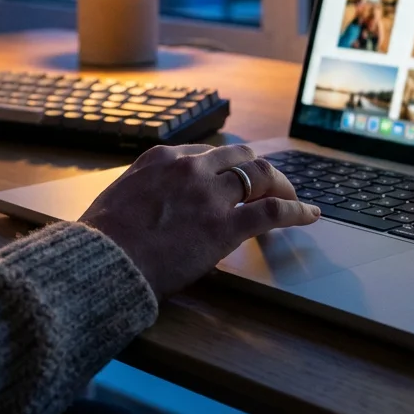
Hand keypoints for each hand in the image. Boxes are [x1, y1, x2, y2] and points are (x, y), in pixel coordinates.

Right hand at [80, 144, 320, 298]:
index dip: (227, 166)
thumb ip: (145, 188)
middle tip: (269, 185)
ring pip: (260, 177)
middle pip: (240, 157)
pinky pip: (273, 211)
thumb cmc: (103, 238)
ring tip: (294, 197)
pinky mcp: (224, 225)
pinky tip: (310, 214)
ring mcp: (209, 195)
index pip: (208, 153)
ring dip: (281, 186)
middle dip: (259, 170)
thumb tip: (155, 199)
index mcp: (163, 158)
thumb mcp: (119, 195)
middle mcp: (190, 168)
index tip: (235, 177)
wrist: (103, 260)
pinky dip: (297, 210)